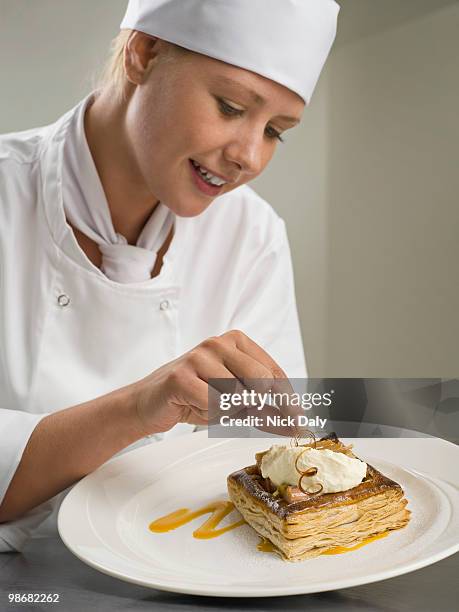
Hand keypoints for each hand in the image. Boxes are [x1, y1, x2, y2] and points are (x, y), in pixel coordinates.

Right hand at [131, 329, 288, 434]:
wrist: (151, 403)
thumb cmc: (195, 396)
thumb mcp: (236, 402)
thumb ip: (265, 410)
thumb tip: (296, 425)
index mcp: (236, 341)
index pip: (274, 372)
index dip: (288, 400)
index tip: (299, 422)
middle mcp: (219, 343)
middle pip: (261, 382)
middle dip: (256, 405)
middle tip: (239, 412)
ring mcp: (199, 356)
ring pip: (237, 395)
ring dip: (226, 410)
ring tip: (207, 403)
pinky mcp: (181, 375)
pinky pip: (213, 404)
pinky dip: (208, 413)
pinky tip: (194, 404)